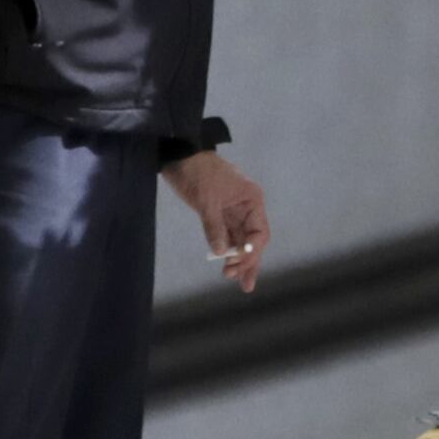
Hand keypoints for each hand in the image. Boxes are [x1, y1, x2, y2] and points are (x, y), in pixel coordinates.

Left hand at [163, 151, 269, 292]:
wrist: (180, 153)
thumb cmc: (197, 172)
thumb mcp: (206, 200)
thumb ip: (214, 227)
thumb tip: (220, 253)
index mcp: (252, 200)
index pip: (259, 233)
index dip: (251, 252)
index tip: (238, 266)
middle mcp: (247, 207)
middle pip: (253, 240)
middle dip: (248, 262)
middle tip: (244, 285)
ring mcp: (233, 210)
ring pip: (240, 240)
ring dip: (237, 259)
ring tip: (234, 280)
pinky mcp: (219, 212)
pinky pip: (227, 235)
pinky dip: (226, 249)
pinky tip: (225, 264)